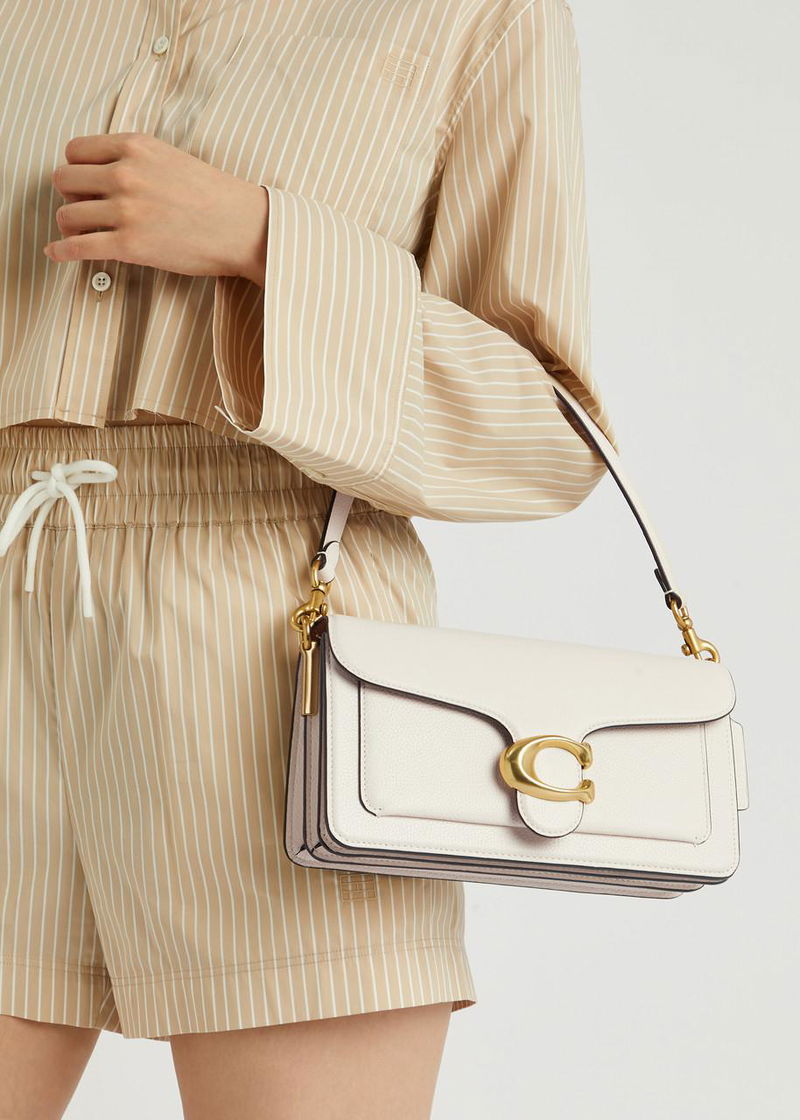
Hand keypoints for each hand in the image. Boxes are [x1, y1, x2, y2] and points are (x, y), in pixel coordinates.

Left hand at [43, 132, 268, 285]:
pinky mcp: (129, 245)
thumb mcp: (172, 158)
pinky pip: (79, 247)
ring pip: (68, 214)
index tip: (83, 183)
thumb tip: (107, 174)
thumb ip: (137, 160)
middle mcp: (125, 174)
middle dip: (69, 196)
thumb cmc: (216, 198)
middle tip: (82, 208)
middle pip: (64, 180)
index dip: (76, 168)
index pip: (75, 150)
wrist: (244, 228)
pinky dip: (62, 251)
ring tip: (78, 233)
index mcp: (135, 148)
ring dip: (68, 225)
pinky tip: (56, 253)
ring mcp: (125, 211)